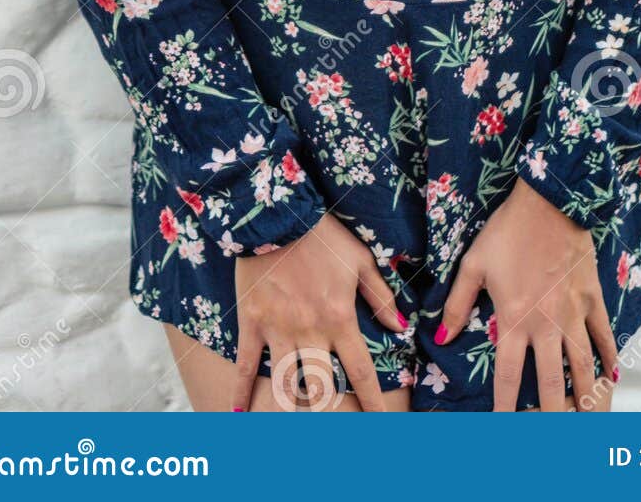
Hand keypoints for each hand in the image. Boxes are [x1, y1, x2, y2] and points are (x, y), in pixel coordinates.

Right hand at [230, 212, 407, 410]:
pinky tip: (238, 413)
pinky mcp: (252, 324)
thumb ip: (381, 297)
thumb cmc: (324, 237)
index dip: (372, 402)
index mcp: (340, 318)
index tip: (381, 425)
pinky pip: (246, 365)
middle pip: (321, 388)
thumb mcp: (360, 261)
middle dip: (328, 409)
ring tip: (297, 418)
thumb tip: (402, 326)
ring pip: (286, 384)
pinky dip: (240, 391)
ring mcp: (278, 330)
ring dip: (293, 405)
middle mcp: (310, 332)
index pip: (361, 371)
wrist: (278, 215)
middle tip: (332, 423)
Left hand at [436, 175, 617, 410]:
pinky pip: (604, 334)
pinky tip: (612, 375)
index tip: (504, 432)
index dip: (506, 410)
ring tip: (591, 422)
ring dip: (587, 398)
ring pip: (583, 367)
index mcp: (515, 320)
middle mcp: (546, 325)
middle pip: (552, 384)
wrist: (551, 201)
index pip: (510, 378)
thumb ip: (457, 303)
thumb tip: (440, 335)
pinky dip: (609, 357)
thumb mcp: (474, 264)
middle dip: (554, 417)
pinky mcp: (592, 298)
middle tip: (557, 440)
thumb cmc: (508, 231)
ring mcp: (574, 314)